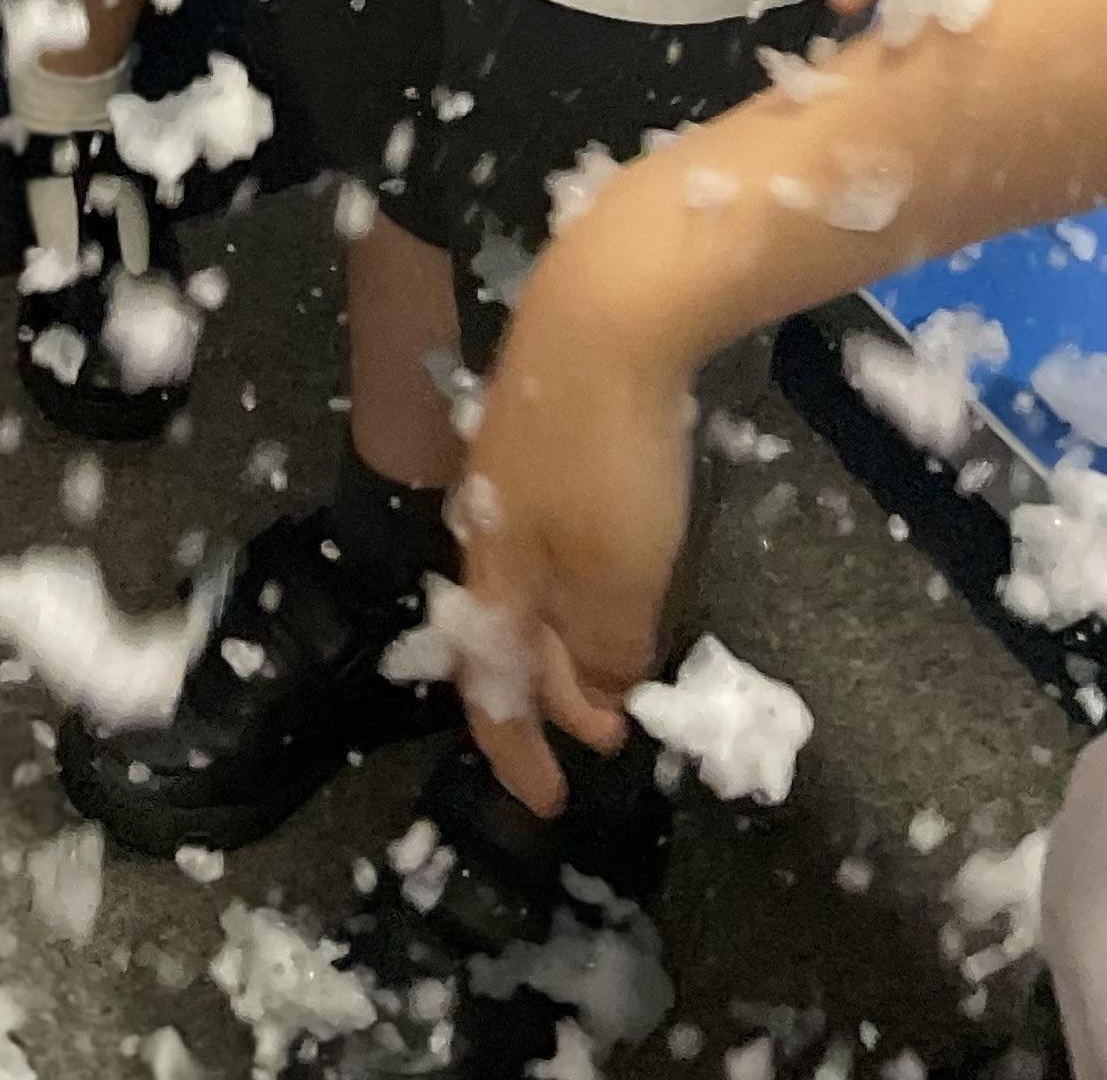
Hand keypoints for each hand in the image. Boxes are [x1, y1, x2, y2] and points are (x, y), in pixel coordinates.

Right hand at [450, 248, 695, 818]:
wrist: (608, 304)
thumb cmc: (607, 450)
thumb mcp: (620, 573)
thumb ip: (601, 646)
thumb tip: (589, 695)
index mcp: (492, 562)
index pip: (487, 681)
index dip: (515, 748)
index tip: (548, 803)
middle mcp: (488, 515)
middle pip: (507, 625)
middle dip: (549, 690)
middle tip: (607, 732)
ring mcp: (514, 461)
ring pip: (532, 573)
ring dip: (568, 632)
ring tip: (618, 662)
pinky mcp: (547, 418)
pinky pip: (553, 528)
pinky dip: (580, 573)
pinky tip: (619, 563)